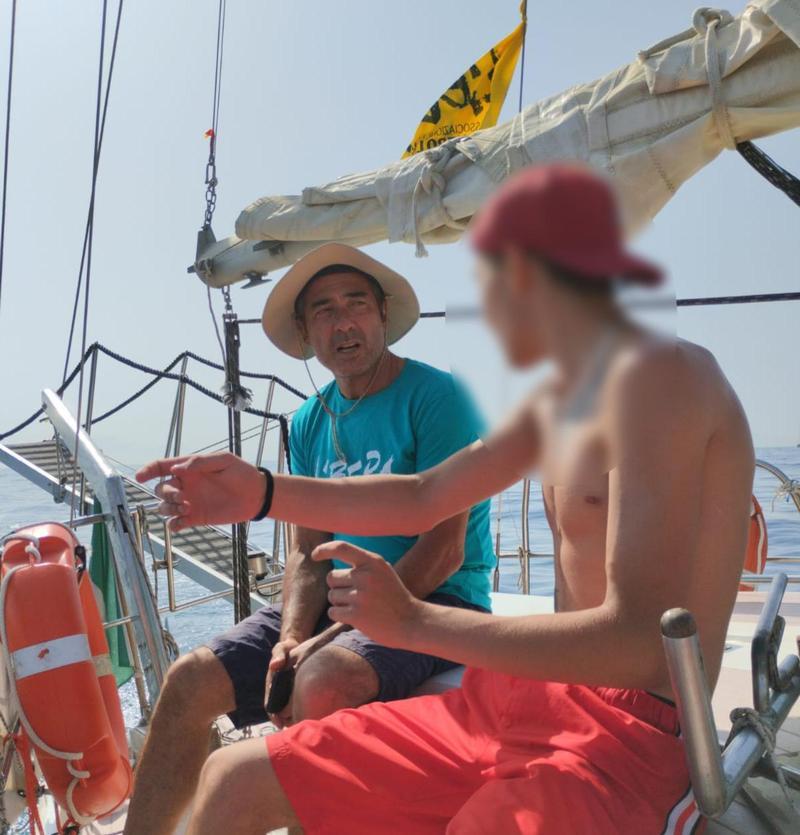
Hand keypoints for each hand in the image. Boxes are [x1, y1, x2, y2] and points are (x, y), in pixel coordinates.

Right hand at [135, 452, 265, 531]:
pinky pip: (175, 524)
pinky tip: (183, 521)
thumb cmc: (241, 473)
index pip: (162, 467)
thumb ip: (199, 463)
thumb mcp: (223, 460)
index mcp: (189, 468)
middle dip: (166, 493)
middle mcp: (186, 485)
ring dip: (169, 509)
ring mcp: (189, 502)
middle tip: (183, 497)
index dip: (148, 470)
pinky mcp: (195, 518)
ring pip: (164, 507)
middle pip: (160, 489)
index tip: (140, 477)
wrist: (256, 494)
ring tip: (188, 508)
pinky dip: (173, 524)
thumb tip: (176, 470)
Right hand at [265, 637, 299, 727]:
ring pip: (286, 709)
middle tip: (292, 730)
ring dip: (291, 718)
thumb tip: (274, 665)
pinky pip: (294, 704)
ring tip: (300, 727)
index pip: (269, 703)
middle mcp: (277, 689)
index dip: (273, 715)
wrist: (295, 646)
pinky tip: (307, 715)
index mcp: (271, 683)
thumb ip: (278, 655)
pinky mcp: (293, 690)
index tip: (279, 724)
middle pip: (278, 710)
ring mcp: (285, 691)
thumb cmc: (286, 648)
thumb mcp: (281, 649)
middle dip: (283, 721)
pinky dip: (298, 710)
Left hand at [312, 542, 418, 647]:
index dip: (324, 549)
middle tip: (356, 596)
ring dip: (340, 603)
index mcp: (373, 561)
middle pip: (331, 577)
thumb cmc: (394, 596)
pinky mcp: (356, 615)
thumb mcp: (383, 571)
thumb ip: (362, 564)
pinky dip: (340, 615)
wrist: (411, 621)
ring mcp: (360, 595)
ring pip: (332, 596)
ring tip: (361, 607)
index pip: (341, 547)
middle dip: (338, 587)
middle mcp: (365, 576)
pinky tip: (357, 618)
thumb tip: (332, 554)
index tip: (315, 556)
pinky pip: (333, 612)